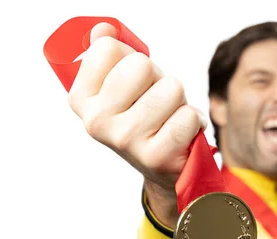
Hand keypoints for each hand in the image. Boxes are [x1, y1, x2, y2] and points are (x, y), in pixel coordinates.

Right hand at [68, 23, 205, 227]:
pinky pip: (189, 116)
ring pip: (171, 88)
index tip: (134, 83)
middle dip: (159, 79)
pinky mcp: (157, 157)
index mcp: (82, 100)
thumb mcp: (122, 88)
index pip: (108, 49)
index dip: (131, 59)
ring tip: (170, 119)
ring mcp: (126, 140)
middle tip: (157, 102)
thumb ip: (110, 56)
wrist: (163, 170)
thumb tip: (103, 30)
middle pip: (142, 65)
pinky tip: (183, 133)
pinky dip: (194, 120)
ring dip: (179, 101)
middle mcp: (97, 122)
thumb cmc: (146, 120)